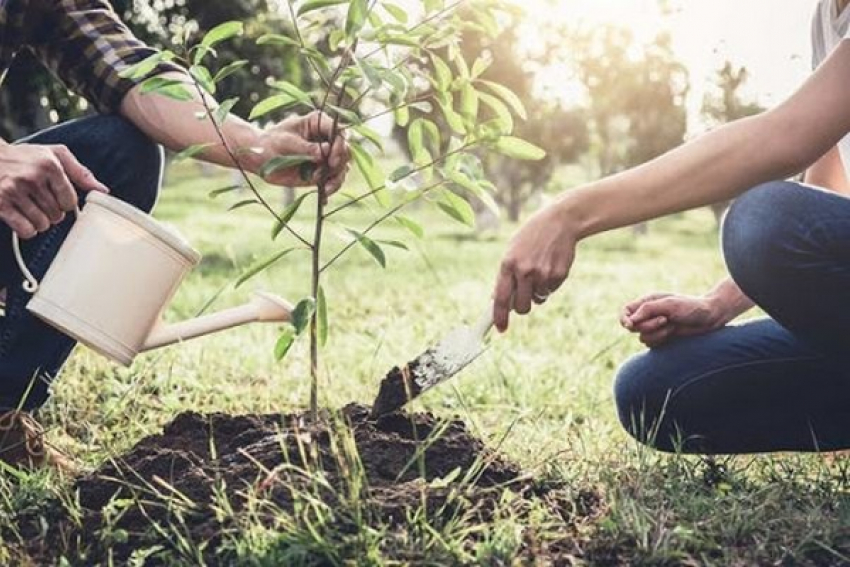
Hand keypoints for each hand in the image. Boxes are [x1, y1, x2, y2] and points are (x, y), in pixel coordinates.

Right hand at [0, 143, 108, 238]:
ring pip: (42, 224)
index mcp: (49, 165)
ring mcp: (13, 191)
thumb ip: (80, 172)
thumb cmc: (26, 157)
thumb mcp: (55, 155)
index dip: (65, 203)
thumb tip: (102, 190)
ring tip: (31, 208)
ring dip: (40, 221)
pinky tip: (23, 218)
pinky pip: (25, 230)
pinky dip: (27, 229)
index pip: (70, 201)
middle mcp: (32, 178)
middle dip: (52, 212)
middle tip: (41, 201)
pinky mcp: (0, 203)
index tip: (57, 197)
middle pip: (57, 215)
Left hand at [255, 111, 349, 200]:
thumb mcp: (286, 142)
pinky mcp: (322, 172)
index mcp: (318, 123)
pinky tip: (324, 196)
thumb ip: (306, 148)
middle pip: (346, 150)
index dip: (339, 144)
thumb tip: (325, 152)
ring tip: (325, 187)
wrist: (260, 159)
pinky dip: (331, 188)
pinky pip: (334, 181)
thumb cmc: (271, 142)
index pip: (339, 131)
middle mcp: (326, 139)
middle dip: (339, 162)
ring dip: (337, 178)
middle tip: (328, 169)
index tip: (331, 158)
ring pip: (343, 167)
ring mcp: (326, 156)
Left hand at [493, 203, 577, 331]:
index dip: (499, 317)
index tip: (501, 329)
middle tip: (524, 297)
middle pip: (521, 307)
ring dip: (537, 292)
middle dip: (522, 307)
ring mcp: (542, 274)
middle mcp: (524, 271)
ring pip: (538, 300)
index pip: (500, 298)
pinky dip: (549, 285)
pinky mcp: (558, 275)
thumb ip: (505, 274)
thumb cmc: (531, 237)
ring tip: (539, 270)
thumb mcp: (512, 250)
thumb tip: (497, 299)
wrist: (559, 221)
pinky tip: (550, 266)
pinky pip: (551, 291)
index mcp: (508, 264)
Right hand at [620, 293, 726, 346]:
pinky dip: (661, 340)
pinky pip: (651, 344)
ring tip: (672, 326)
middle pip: (633, 327)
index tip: (630, 325)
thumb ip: (647, 310)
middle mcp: (648, 315)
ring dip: (657, 334)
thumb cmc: (691, 307)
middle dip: (648, 326)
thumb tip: (630, 321)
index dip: (624, 319)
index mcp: (648, 302)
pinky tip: (673, 333)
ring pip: (642, 337)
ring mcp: (654, 327)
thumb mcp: (668, 304)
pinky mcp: (661, 339)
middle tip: (664, 320)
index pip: (626, 311)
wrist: (710, 318)